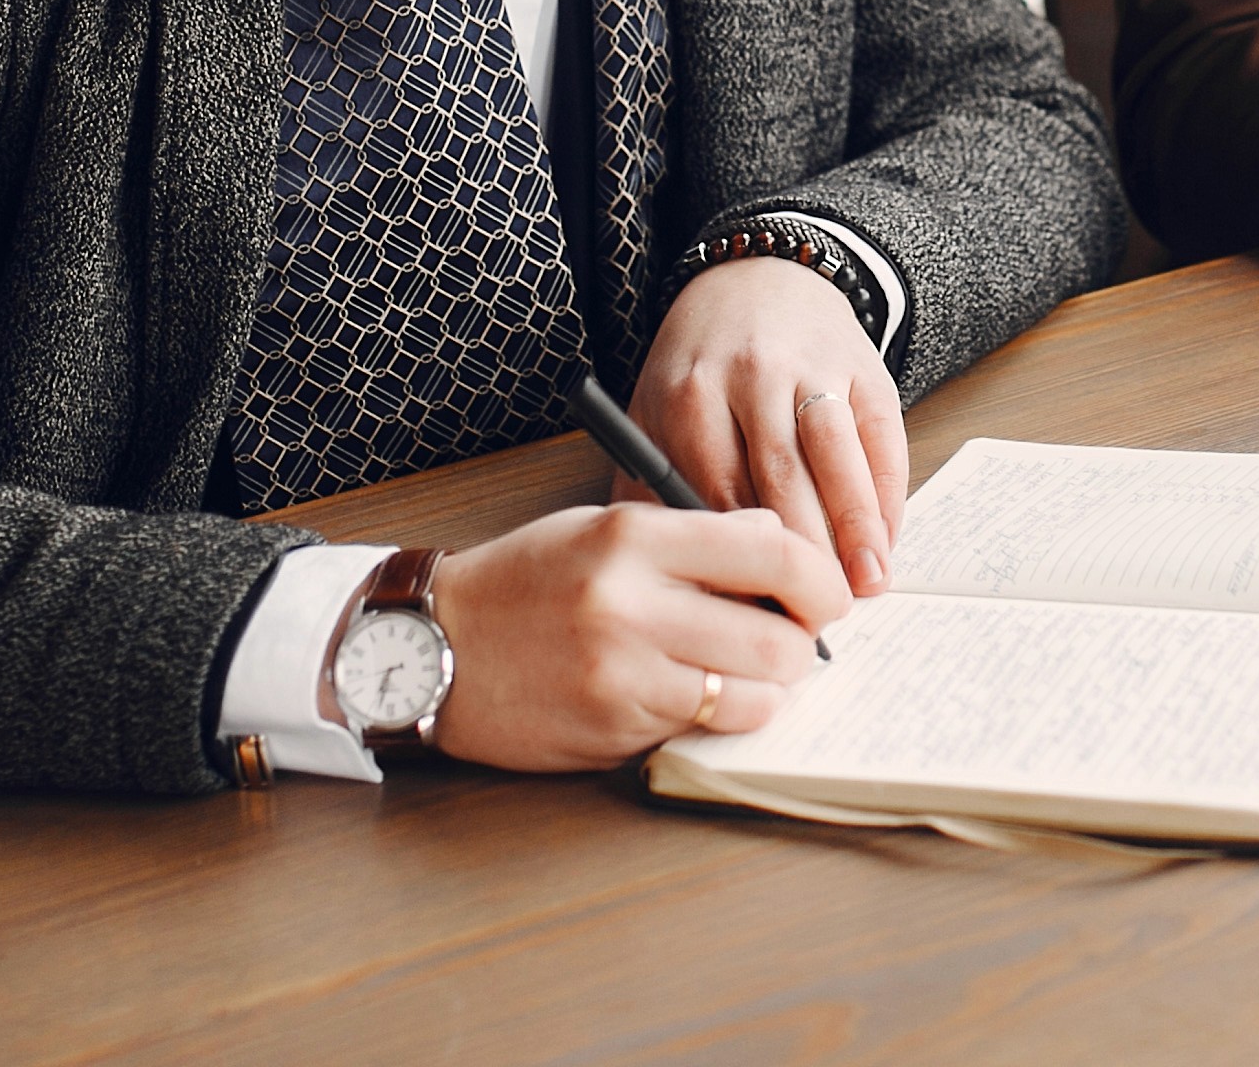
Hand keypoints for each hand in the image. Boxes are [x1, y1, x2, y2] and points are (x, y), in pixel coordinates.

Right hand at [425, 502, 845, 770]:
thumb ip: (696, 536)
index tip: (825, 596)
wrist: (433, 646)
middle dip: (801, 646)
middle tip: (789, 643)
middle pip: (780, 637)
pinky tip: (690, 697)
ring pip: (755, 694)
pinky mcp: (614, 728)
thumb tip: (782, 551)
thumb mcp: (605, 529)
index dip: (819, 581)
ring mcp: (623, 673)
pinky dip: (716, 717)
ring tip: (742, 674)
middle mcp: (632, 603)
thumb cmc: (525, 582)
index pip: (774, 553)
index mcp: (635, 537)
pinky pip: (705, 727)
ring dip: (765, 690)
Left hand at [626, 256, 909, 594]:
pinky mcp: (864, 364)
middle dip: (801, 560)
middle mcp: (753, 377)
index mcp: (691, 396)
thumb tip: (670, 585)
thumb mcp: (655, 413)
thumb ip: (652, 488)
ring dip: (856, 530)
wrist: (757, 277)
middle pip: (780, 481)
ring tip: (866, 588)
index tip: (750, 620)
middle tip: (814, 622)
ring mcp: (814, 367)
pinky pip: (882, 437)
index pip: (716, 496)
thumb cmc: (700, 367)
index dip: (738, 565)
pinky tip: (886, 541)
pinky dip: (887, 494)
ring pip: (836, 458)